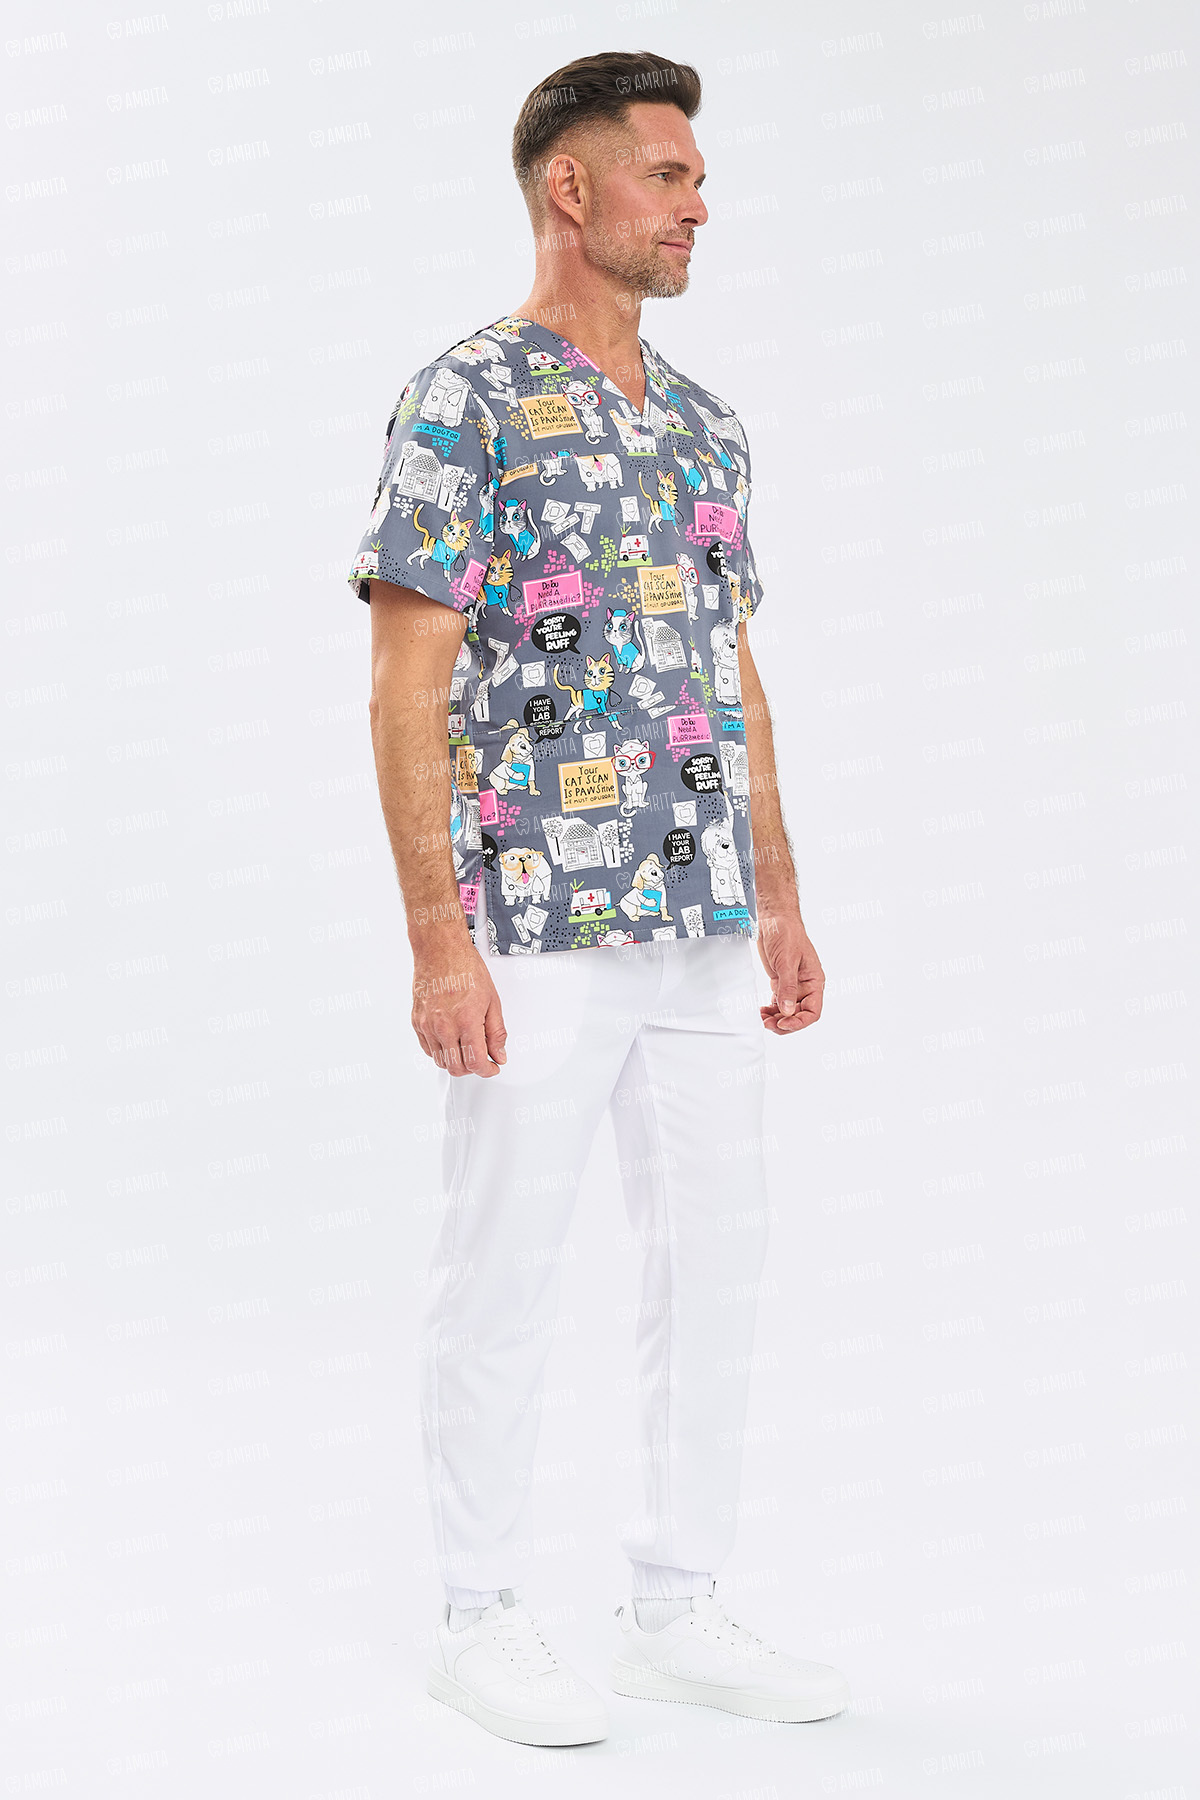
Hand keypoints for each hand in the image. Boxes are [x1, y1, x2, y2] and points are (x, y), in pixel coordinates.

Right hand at [411, 935, 506, 1076]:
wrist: (440, 950)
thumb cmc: (465, 967)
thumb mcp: (492, 1000)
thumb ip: (497, 1032)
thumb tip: (499, 1053)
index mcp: (466, 1021)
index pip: (476, 1062)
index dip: (487, 1070)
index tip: (493, 1067)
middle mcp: (444, 1026)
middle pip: (456, 1068)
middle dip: (472, 1069)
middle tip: (482, 1059)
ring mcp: (427, 1025)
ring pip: (440, 1061)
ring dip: (456, 1061)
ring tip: (466, 1048)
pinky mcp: (417, 1022)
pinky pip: (427, 1049)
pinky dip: (440, 1052)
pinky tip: (450, 1042)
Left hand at [756, 912, 823, 1034]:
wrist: (774, 919)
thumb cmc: (787, 933)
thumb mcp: (787, 961)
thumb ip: (787, 986)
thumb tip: (787, 1010)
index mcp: (814, 981)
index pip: (813, 1011)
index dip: (799, 1022)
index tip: (783, 1023)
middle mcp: (806, 986)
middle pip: (799, 1015)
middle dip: (785, 1022)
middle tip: (768, 1024)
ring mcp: (793, 985)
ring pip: (787, 1011)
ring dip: (776, 1018)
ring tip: (762, 1019)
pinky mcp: (780, 982)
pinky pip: (778, 1002)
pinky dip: (770, 1010)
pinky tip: (762, 1012)